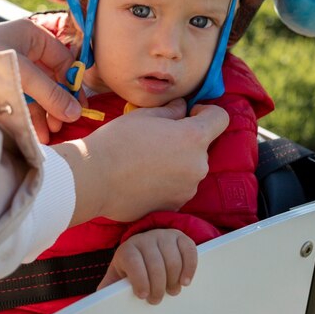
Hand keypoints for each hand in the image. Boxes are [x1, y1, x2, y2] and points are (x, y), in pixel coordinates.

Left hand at [0, 19, 81, 139]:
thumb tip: (75, 113)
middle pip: (50, 80)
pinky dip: (27, 115)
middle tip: (61, 125)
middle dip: (56, 103)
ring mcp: (10, 68)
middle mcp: (24, 50)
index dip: (72, 85)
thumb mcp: (20, 73)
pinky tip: (30, 132)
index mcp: (33, 36)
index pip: (64, 61)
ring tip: (46, 134)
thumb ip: (49, 93)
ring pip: (35, 93)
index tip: (78, 109)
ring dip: (42, 114)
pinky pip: (19, 100)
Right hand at [52, 100, 228, 224]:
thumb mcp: (144, 115)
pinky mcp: (175, 205)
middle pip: (202, 146)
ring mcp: (188, 188)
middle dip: (186, 140)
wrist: (93, 180)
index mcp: (193, 137)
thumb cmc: (116, 142)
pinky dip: (167, 182)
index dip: (206, 112)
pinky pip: (178, 187)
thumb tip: (182, 108)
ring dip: (177, 162)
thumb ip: (171, 110)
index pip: (220, 118)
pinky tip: (143, 179)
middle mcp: (198, 165)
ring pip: (190, 168)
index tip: (189, 114)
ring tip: (146, 161)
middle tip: (157, 138)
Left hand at [98, 229, 196, 304]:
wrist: (146, 248)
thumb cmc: (132, 268)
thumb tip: (99, 302)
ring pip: (173, 259)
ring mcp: (164, 235)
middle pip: (156, 263)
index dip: (139, 279)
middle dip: (158, 286)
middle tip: (157, 299)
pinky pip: (189, 250)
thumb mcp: (118, 275)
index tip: (143, 295)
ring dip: (174, 280)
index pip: (133, 261)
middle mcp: (145, 238)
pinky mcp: (180, 237)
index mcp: (128, 248)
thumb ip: (109, 287)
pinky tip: (185, 281)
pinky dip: (189, 267)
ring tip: (172, 291)